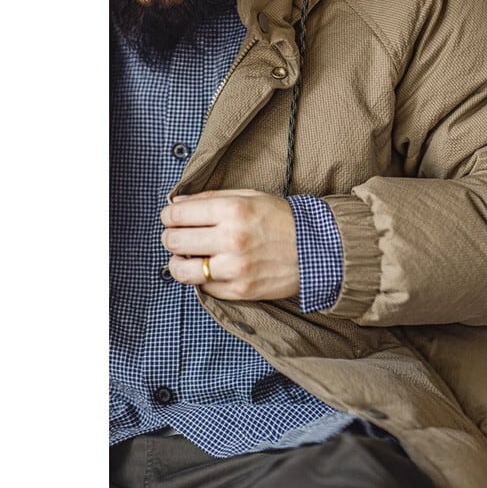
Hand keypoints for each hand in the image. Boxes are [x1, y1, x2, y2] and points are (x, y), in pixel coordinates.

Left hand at [160, 189, 298, 300]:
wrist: (317, 249)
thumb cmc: (283, 220)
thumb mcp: (251, 197)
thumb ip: (212, 198)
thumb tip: (177, 202)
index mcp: (233, 210)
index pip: (179, 213)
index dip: (168, 215)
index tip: (170, 217)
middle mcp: (232, 239)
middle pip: (174, 241)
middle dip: (170, 237)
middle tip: (176, 236)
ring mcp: (235, 268)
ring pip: (182, 270)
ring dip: (178, 263)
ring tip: (187, 257)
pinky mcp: (240, 291)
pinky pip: (203, 288)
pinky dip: (203, 279)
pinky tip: (213, 268)